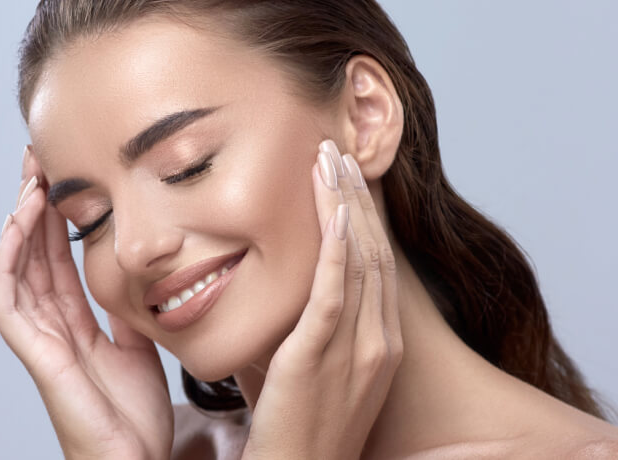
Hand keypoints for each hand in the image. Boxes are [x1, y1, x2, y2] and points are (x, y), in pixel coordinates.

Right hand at [0, 146, 174, 459]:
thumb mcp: (138, 346)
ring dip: (19, 222)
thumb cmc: (134, 422)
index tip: (62, 174)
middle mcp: (49, 326)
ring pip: (15, 268)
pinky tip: (19, 225)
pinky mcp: (35, 354)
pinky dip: (7, 260)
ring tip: (30, 180)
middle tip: (38, 159)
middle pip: (31, 253)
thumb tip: (133, 271)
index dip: (56, 215)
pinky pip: (6, 301)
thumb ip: (125, 311)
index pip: (56, 256)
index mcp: (73, 323)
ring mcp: (38, 339)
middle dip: (32, 204)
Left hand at [242, 140, 403, 457]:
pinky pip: (336, 293)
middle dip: (357, 196)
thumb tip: (270, 294)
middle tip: (338, 148)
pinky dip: (338, 249)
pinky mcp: (320, 358)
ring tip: (330, 159)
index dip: (363, 215)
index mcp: (379, 346)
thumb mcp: (306, 371)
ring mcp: (356, 351)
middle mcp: (378, 343)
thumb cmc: (293, 431)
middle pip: (374, 252)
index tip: (345, 175)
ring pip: (359, 261)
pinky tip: (333, 213)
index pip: (376, 264)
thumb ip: (300, 332)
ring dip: (345, 205)